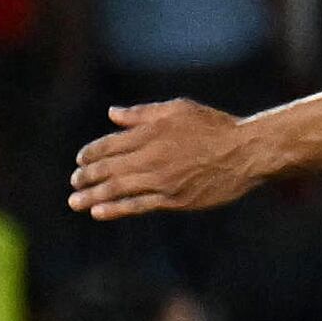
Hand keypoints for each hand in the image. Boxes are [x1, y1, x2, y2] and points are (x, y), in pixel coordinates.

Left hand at [68, 101, 266, 219]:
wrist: (247, 152)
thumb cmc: (215, 126)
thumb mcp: (178, 109)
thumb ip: (142, 114)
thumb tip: (112, 114)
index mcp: (150, 133)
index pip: (108, 145)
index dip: (90, 154)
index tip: (80, 160)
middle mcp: (151, 157)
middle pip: (107, 169)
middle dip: (86, 176)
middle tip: (74, 182)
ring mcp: (161, 181)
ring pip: (117, 189)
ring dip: (92, 196)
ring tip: (75, 202)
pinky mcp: (174, 199)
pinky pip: (138, 205)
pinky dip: (115, 209)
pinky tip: (98, 212)